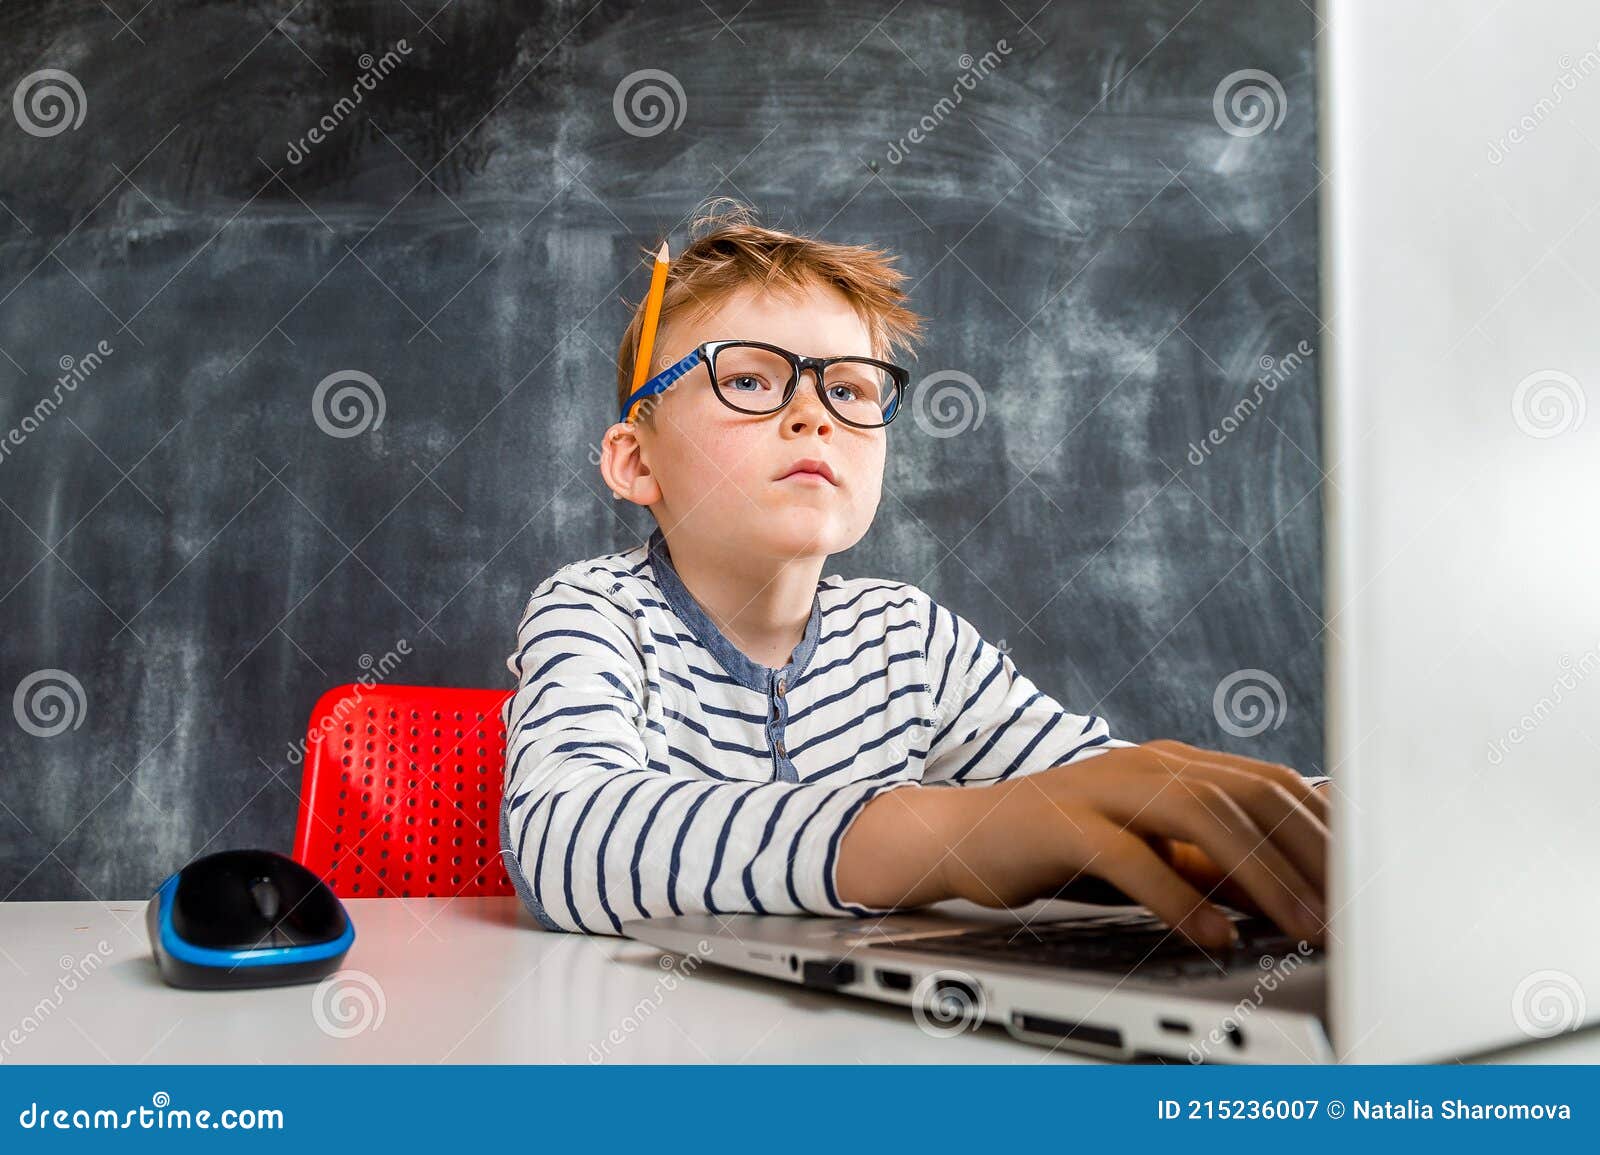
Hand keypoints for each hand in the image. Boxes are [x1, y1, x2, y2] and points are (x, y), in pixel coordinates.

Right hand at [933, 739, 1329, 949]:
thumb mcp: (1150, 849)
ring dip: (1263, 877)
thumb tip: (1294, 893)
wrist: (960, 835)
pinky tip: (1211, 935)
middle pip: (1251, 793)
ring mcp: (1104, 787)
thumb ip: (1211, 861)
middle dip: (1310, 857)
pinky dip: (1180, 898)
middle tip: (1347, 917)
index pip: (1272, 783)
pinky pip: (1133, 857)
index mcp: (1176, 763)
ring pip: (1204, 817)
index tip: (1367, 884)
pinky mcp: (1063, 822)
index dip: (1326, 831)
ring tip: (1299, 928)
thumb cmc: (1060, 846)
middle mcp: (1148, 763)